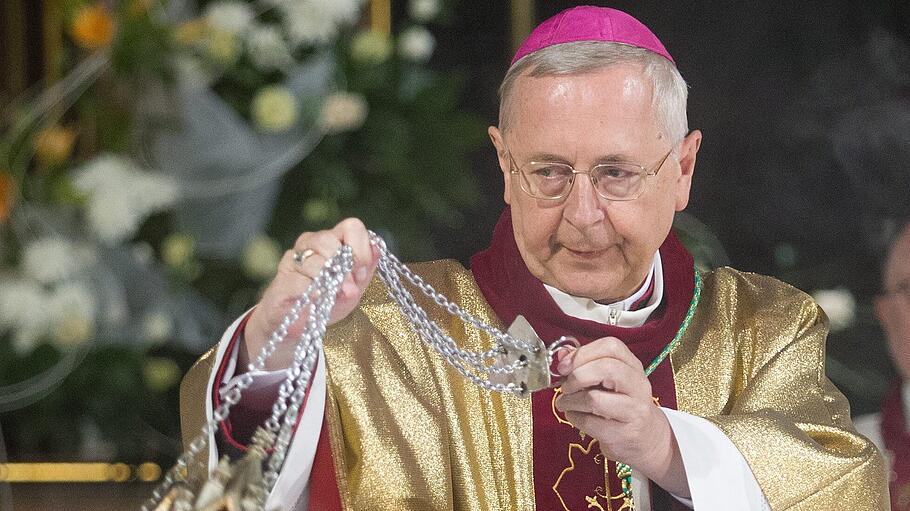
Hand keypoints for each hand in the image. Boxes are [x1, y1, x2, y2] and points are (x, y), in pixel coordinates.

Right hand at [241, 218, 379, 370]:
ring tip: (336, 296)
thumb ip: (365, 269)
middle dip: (344, 265)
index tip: (361, 272)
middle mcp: (311, 244)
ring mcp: (293, 261)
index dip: (360, 248)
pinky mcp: (280, 283)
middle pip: (329, 240)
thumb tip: (376, 249)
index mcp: (332, 241)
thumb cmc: (327, 303)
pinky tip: (319, 298)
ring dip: (330, 280)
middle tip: (351, 287)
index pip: (350, 227)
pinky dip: (313, 291)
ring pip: (313, 259)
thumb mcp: (353, 287)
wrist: (299, 327)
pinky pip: (299, 282)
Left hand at [554, 337, 689, 497]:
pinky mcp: (623, 434)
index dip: (582, 353)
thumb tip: (562, 355)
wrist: (647, 440)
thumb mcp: (609, 381)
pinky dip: (573, 417)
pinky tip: (574, 415)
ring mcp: (634, 411)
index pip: (611, 347)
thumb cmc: (621, 404)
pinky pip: (589, 422)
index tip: (564, 366)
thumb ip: (586, 364)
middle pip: (606, 369)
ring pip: (594, 399)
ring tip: (564, 403)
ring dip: (570, 400)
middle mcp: (638, 386)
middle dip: (577, 376)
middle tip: (565, 386)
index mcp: (634, 367)